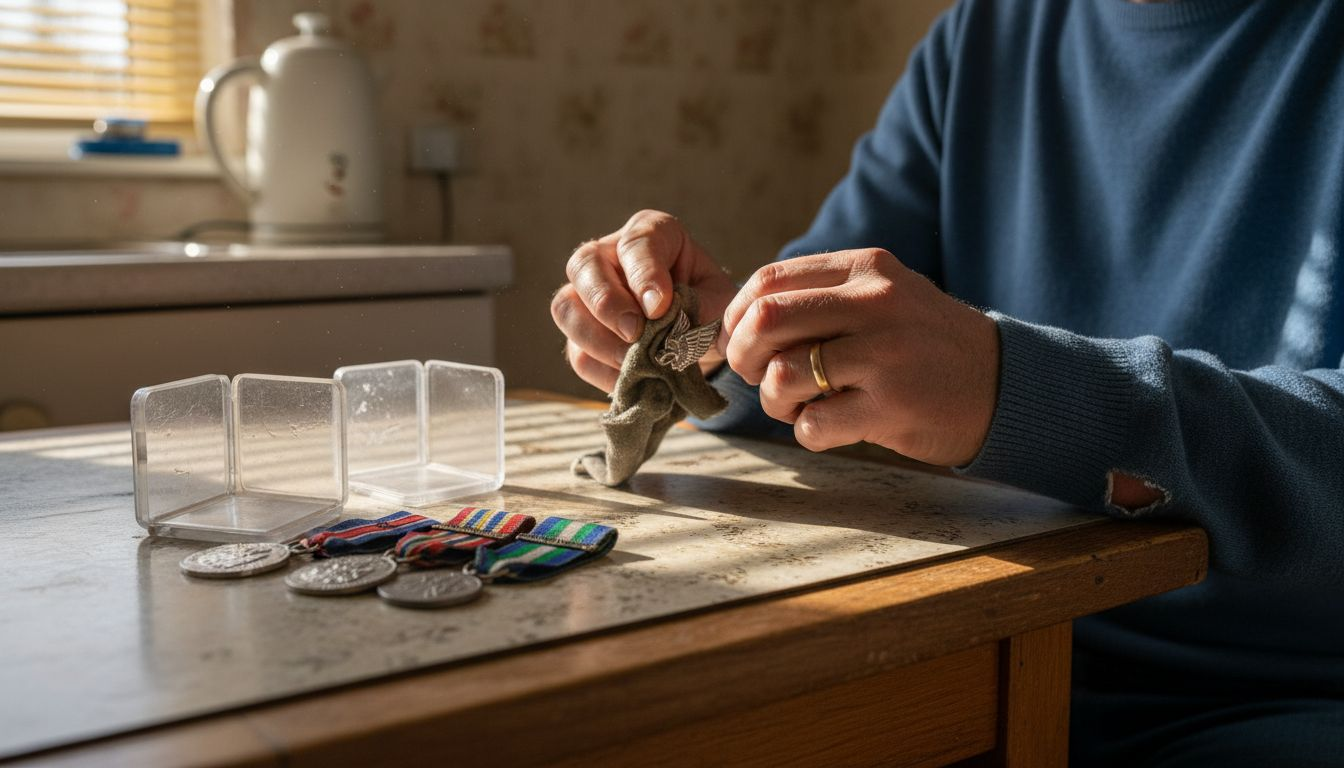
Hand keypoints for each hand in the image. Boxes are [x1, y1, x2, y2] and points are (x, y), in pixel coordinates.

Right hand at [552, 210, 735, 391]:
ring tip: (635, 361)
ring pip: (566, 308)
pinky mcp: (581, 336)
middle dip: (607, 302)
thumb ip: (700, 304)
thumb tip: (663, 320)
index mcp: (652, 234)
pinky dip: (602, 370)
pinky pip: (577, 353)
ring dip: (598, 339)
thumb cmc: (711, 307)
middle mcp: (610, 256)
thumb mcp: (720, 301)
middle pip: (584, 265)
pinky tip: (632, 378)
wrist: (702, 339)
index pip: (636, 244)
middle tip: (635, 333)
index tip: (660, 307)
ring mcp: (588, 295)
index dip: (644, 275)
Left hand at [721, 249, 999, 466]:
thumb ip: (821, 297)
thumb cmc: (925, 344)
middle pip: (766, 321)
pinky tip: (833, 426)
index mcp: (866, 269)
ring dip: (776, 402)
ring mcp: (885, 356)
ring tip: (800, 406)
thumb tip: (741, 321)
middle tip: (758, 376)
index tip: (739, 342)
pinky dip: (808, 432)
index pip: (769, 280)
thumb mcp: (883, 296)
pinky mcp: (892, 407)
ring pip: (783, 376)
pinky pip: (813, 425)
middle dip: (744, 356)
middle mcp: (875, 304)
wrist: (1003, 385)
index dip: (736, 316)